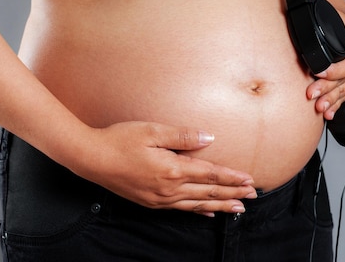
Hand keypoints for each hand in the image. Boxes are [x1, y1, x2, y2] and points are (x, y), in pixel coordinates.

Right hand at [71, 121, 256, 216]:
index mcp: (172, 169)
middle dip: (233, 194)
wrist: (91, 158)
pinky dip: (198, 212)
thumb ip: (182, 136)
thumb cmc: (120, 139)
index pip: (210, 175)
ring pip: (197, 204)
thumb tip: (209, 137)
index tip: (250, 180)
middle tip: (253, 196)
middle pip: (208, 192)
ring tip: (239, 208)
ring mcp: (160, 198)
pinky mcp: (151, 202)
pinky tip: (208, 213)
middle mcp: (169, 189)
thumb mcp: (152, 131)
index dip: (232, 177)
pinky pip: (181, 209)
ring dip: (221, 205)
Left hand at [306, 13, 344, 119]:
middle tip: (312, 94)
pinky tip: (328, 113)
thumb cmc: (330, 18)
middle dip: (328, 88)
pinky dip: (336, 104)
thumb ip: (320, 1)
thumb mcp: (326, 8)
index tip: (319, 72)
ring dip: (332, 99)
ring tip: (319, 108)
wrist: (338, 23)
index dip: (336, 69)